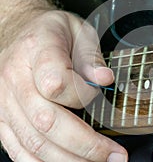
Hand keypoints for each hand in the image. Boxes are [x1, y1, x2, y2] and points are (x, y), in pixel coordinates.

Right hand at [0, 10, 126, 160]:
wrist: (18, 32)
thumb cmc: (51, 32)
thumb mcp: (78, 31)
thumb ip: (91, 56)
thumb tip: (105, 80)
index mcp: (37, 50)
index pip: (56, 83)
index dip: (82, 96)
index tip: (98, 95)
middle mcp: (15, 78)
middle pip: (46, 121)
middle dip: (86, 146)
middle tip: (115, 156)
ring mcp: (4, 102)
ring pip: (33, 142)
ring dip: (70, 161)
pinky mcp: (3, 119)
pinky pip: (19, 150)